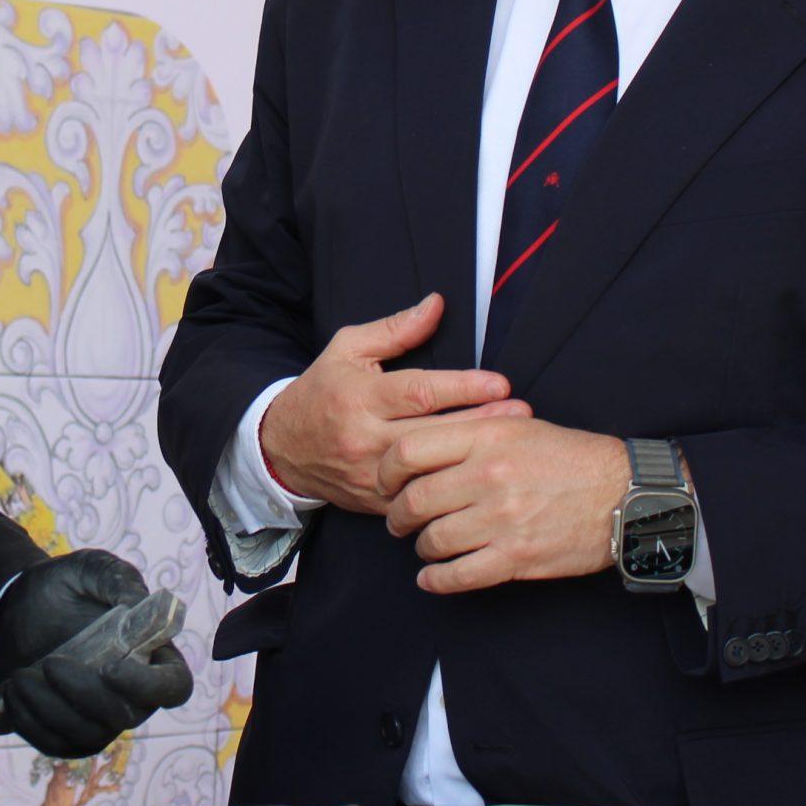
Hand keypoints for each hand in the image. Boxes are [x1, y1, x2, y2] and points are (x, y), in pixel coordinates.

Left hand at [0, 551, 194, 758]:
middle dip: (85, 694)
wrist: (18, 610)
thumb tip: (137, 603)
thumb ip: (116, 578)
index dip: (150, 686)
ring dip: (52, 710)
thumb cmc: (63, 588)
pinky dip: (33, 724)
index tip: (111, 668)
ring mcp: (101, 718)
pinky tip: (14, 695)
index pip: (174, 686)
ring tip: (21, 678)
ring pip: (90, 736)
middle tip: (50, 663)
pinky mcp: (69, 733)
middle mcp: (133, 693)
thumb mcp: (89, 569)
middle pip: (127, 716)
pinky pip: (58, 745)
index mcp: (152, 654)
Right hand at [260, 293, 529, 513]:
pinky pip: (419, 501)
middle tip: (522, 414)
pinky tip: (481, 482)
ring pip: (428, 471)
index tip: (500, 383)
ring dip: (471, 459)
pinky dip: (452, 491)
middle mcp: (364, 437)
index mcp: (360, 396)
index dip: (461, 388)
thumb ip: (395, 329)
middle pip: (431, 433)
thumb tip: (437, 304)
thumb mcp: (349, 348)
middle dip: (480, 423)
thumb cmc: (323, 389)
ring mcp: (371, 474)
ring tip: (512, 448)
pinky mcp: (376, 501)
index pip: (417, 392)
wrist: (282, 447)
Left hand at [379, 419, 629, 593]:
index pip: (409, 452)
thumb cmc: (571, 458)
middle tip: (399, 521)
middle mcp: (489, 475)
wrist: (624, 494)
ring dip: (421, 547)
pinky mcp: (516, 555)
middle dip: (398, 516)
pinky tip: (433, 577)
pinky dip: (437, 580)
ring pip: (433, 539)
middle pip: (415, 500)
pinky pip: (459, 575)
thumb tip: (424, 443)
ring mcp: (502, 518)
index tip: (386, 482)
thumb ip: (471, 430)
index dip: (386, 471)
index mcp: (487, 436)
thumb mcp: (520, 425)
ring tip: (425, 545)